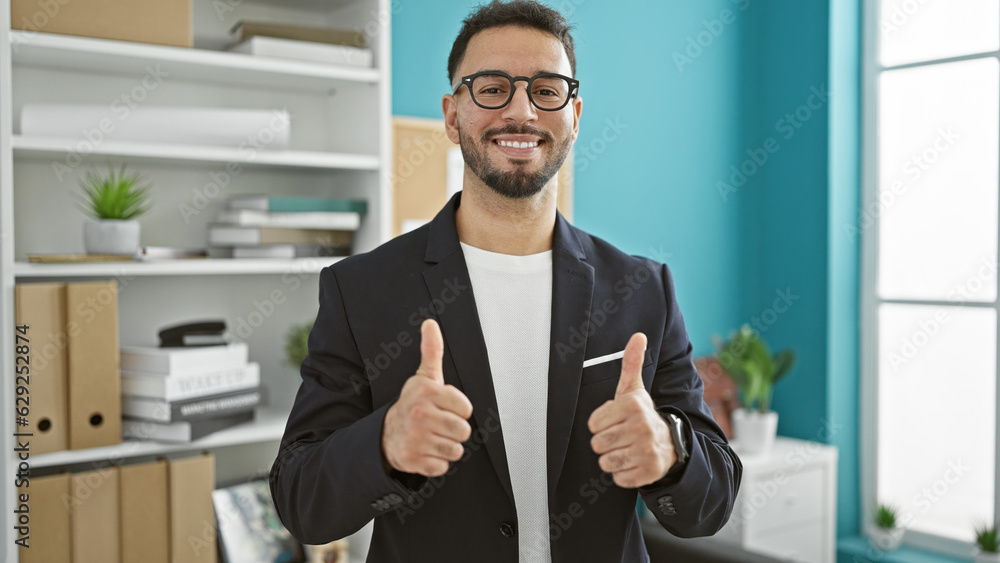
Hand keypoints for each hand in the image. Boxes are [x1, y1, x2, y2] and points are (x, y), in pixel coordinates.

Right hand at [382, 319, 472, 476]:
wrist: (386, 434)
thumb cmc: (414, 404)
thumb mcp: (424, 377)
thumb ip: (432, 350)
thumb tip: (430, 324)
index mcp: (426, 391)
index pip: (466, 409)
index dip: (458, 410)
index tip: (444, 407)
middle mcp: (419, 414)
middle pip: (464, 431)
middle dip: (454, 430)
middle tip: (438, 424)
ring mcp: (415, 438)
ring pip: (455, 450)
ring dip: (446, 447)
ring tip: (432, 437)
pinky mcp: (413, 460)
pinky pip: (442, 466)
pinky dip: (436, 462)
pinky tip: (425, 450)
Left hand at [587, 332, 676, 487]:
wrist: (672, 444)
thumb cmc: (643, 415)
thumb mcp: (634, 389)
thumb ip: (631, 362)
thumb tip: (638, 335)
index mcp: (633, 405)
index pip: (593, 424)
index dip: (601, 424)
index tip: (616, 421)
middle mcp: (642, 427)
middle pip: (597, 444)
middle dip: (606, 443)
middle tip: (621, 437)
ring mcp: (647, 451)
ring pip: (606, 462)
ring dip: (613, 459)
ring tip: (627, 449)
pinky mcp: (649, 472)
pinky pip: (618, 478)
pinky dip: (623, 474)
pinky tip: (634, 462)